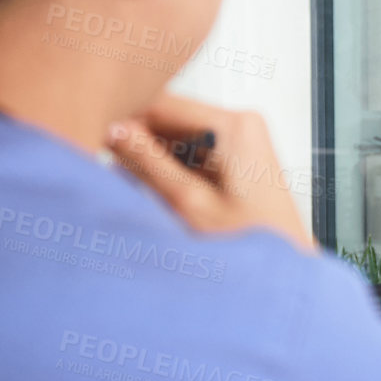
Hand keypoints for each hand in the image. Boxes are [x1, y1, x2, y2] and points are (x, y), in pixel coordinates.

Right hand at [108, 91, 315, 253]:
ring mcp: (243, 139)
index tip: (92, 138)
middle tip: (113, 172)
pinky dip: (172, 171)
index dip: (123, 120)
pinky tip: (160, 196)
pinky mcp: (240, 158)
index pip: (161, 104)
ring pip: (178, 138)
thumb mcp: (188, 203)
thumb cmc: (250, 245)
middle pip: (170, 120)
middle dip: (139, 144)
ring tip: (137, 189)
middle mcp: (242, 122)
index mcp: (234, 124)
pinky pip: (193, 153)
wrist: (288, 276)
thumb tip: (113, 128)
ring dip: (153, 161)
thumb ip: (147, 163)